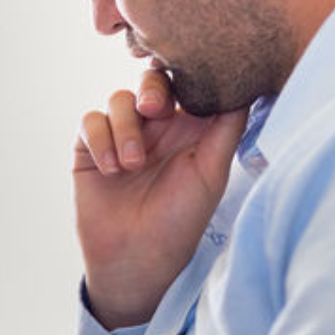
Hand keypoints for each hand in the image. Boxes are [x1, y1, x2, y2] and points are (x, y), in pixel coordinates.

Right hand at [75, 69, 249, 328]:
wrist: (137, 258)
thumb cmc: (181, 220)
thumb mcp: (213, 171)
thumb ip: (227, 125)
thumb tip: (244, 83)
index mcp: (189, 127)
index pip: (186, 83)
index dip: (183, 76)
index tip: (186, 92)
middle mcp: (155, 127)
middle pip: (150, 80)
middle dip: (150, 89)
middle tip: (152, 110)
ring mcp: (121, 135)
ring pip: (118, 100)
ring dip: (124, 128)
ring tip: (132, 165)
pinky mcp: (90, 149)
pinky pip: (90, 122)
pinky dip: (100, 140)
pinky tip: (111, 170)